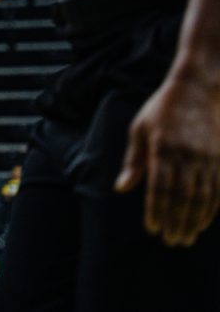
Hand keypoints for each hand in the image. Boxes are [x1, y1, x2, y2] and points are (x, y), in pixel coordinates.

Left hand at [116, 70, 219, 246]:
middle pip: (182, 196)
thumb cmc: (160, 110)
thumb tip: (121, 188)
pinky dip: (211, 208)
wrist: (196, 89)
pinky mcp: (219, 157)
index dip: (156, 210)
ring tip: (186, 238)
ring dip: (194, 220)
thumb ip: (133, 160)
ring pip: (202, 196)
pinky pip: (217, 188)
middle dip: (176, 221)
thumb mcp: (139, 129)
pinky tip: (203, 222)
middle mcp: (186, 154)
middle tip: (171, 241)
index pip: (159, 187)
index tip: (152, 229)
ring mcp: (206, 157)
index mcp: (162, 147)